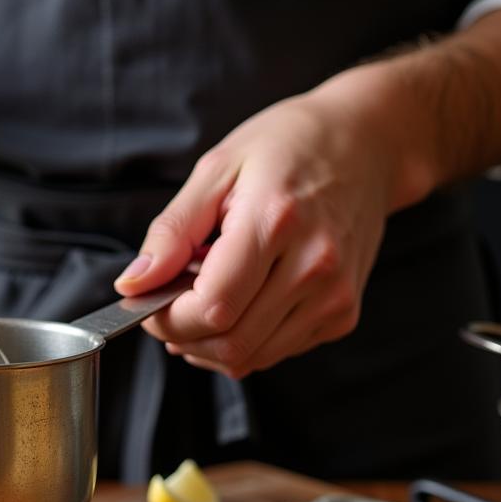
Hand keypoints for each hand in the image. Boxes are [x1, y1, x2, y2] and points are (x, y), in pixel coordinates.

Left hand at [114, 83, 408, 377]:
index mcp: (275, 222)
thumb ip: (172, 232)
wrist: (367, 144)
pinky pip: (277, 352)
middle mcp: (313, 265)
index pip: (211, 308)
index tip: (149, 304)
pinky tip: (239, 304)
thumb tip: (133, 284)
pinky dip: (244, 342)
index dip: (168, 319)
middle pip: (231, 342)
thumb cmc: (288, 147)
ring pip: (252, 357)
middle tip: (168, 307)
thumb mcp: (217, 169)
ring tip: (202, 302)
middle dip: (183, 336)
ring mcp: (334, 295)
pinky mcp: (344, 313)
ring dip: (210, 345)